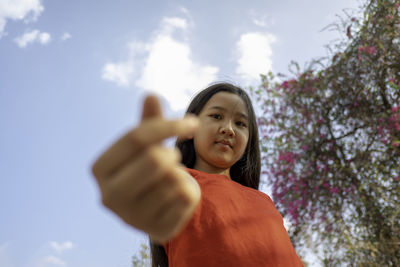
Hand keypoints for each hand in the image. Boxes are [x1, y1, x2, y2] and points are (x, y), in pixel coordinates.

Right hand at [91, 95, 200, 242]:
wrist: (154, 208)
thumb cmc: (147, 167)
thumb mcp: (147, 143)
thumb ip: (149, 121)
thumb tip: (150, 95)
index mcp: (99, 169)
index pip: (136, 138)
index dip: (169, 125)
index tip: (192, 122)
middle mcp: (108, 196)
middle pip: (156, 160)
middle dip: (172, 154)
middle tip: (172, 159)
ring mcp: (131, 218)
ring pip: (174, 179)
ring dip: (180, 174)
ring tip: (170, 180)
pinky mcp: (156, 230)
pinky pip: (187, 198)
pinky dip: (190, 191)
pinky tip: (177, 197)